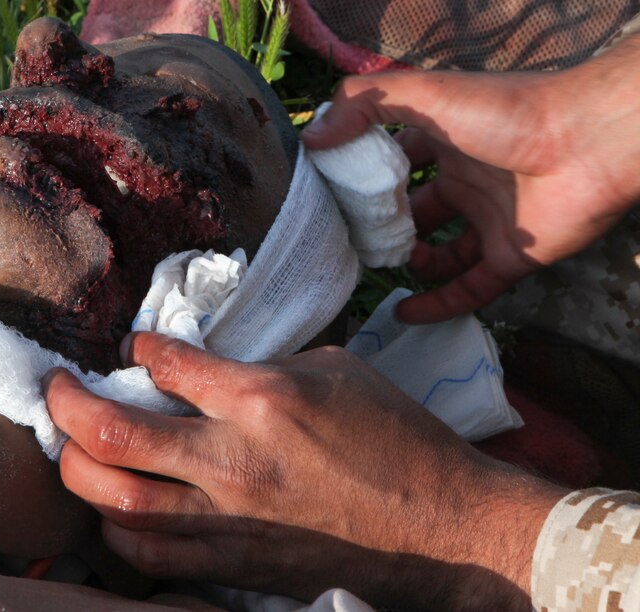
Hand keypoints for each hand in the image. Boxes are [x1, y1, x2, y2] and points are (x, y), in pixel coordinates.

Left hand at [45, 333, 564, 608]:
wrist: (444, 528)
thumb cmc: (399, 440)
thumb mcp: (335, 370)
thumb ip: (259, 366)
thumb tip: (208, 367)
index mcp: (262, 400)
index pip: (166, 363)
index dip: (137, 349)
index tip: (131, 349)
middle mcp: (233, 462)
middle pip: (113, 436)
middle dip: (66, 406)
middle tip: (56, 390)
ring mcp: (229, 521)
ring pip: (116, 504)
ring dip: (76, 471)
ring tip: (71, 449)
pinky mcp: (234, 564)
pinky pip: (150, 555)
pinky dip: (116, 530)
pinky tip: (111, 510)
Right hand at [302, 37, 639, 323]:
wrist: (589, 143)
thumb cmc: (508, 112)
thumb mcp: (425, 94)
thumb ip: (365, 105)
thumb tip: (312, 140)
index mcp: (448, 138)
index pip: (396, 158)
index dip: (364, 174)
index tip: (327, 194)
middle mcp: (468, 179)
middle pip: (414, 209)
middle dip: (381, 225)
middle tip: (342, 242)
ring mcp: (489, 222)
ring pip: (439, 253)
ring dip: (407, 263)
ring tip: (371, 270)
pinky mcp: (510, 259)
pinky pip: (467, 290)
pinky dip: (437, 305)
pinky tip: (402, 313)